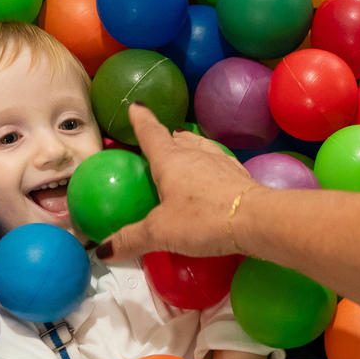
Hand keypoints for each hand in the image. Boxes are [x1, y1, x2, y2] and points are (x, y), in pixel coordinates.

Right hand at [98, 104, 265, 260]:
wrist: (256, 220)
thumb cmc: (203, 219)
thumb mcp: (160, 233)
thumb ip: (131, 240)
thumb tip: (103, 251)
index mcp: (170, 159)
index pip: (151, 133)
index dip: (141, 120)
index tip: (136, 107)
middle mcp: (195, 154)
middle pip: (177, 139)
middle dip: (166, 138)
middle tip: (158, 144)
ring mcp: (220, 162)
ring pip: (200, 148)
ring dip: (190, 149)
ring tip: (184, 156)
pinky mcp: (239, 175)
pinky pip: (219, 164)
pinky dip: (210, 167)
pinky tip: (212, 179)